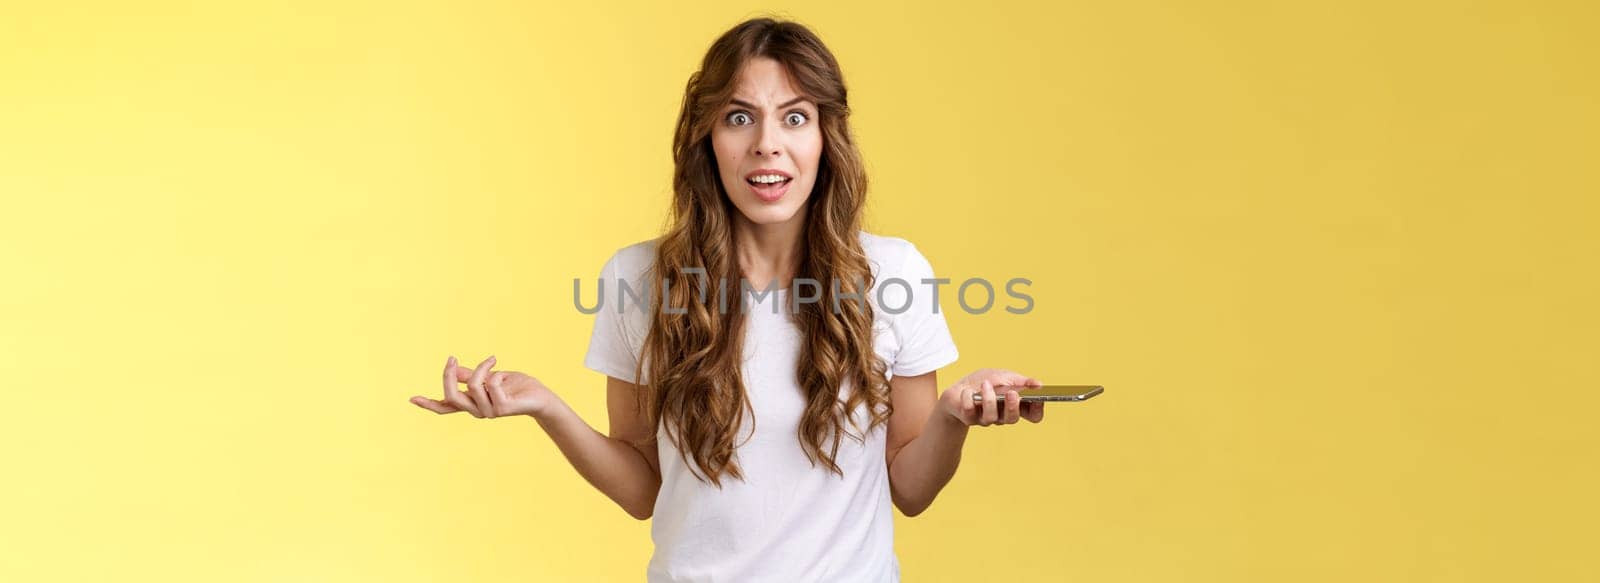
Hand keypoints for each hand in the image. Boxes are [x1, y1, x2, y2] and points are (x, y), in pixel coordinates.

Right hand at [409, 355, 556, 418]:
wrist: (542, 397)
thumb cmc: (517, 387)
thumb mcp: (491, 377)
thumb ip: (472, 376)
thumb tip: (454, 369)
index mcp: (472, 403)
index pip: (446, 406)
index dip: (429, 403)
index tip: (412, 399)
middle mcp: (477, 410)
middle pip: (451, 396)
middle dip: (448, 376)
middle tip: (452, 358)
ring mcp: (489, 412)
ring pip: (472, 386)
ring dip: (482, 368)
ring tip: (493, 361)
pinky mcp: (502, 408)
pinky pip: (490, 385)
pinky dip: (495, 374)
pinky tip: (505, 377)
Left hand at [938, 368, 1044, 426]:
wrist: (958, 389)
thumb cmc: (983, 382)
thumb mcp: (1004, 376)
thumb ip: (1021, 381)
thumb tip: (1039, 384)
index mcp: (1014, 405)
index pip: (1033, 415)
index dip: (1037, 410)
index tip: (1037, 398)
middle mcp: (1002, 415)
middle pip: (1013, 419)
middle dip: (1013, 406)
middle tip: (1012, 393)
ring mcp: (985, 419)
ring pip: (991, 417)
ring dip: (989, 399)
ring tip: (986, 385)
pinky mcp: (969, 419)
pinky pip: (970, 412)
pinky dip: (968, 398)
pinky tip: (967, 391)